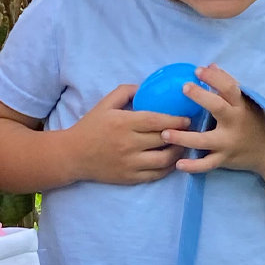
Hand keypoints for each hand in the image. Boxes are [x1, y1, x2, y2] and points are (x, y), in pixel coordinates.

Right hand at [60, 84, 186, 185]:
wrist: (73, 155)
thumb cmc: (91, 127)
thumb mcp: (105, 104)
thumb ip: (126, 91)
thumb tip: (147, 87)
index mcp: (123, 123)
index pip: (156, 121)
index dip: (176, 120)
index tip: (187, 119)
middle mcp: (128, 144)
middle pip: (163, 139)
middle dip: (181, 135)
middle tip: (191, 131)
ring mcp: (130, 163)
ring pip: (164, 159)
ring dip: (178, 152)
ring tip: (184, 145)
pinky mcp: (130, 177)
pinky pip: (156, 174)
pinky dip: (169, 168)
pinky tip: (173, 160)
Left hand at [161, 64, 264, 175]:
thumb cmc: (253, 121)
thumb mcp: (246, 102)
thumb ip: (227, 85)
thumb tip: (210, 65)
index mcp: (241, 106)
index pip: (229, 87)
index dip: (214, 77)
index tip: (198, 70)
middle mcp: (235, 123)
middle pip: (218, 108)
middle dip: (201, 98)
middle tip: (184, 88)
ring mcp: (228, 143)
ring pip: (205, 141)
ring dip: (184, 138)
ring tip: (165, 133)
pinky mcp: (224, 159)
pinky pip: (207, 165)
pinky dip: (193, 166)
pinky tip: (178, 164)